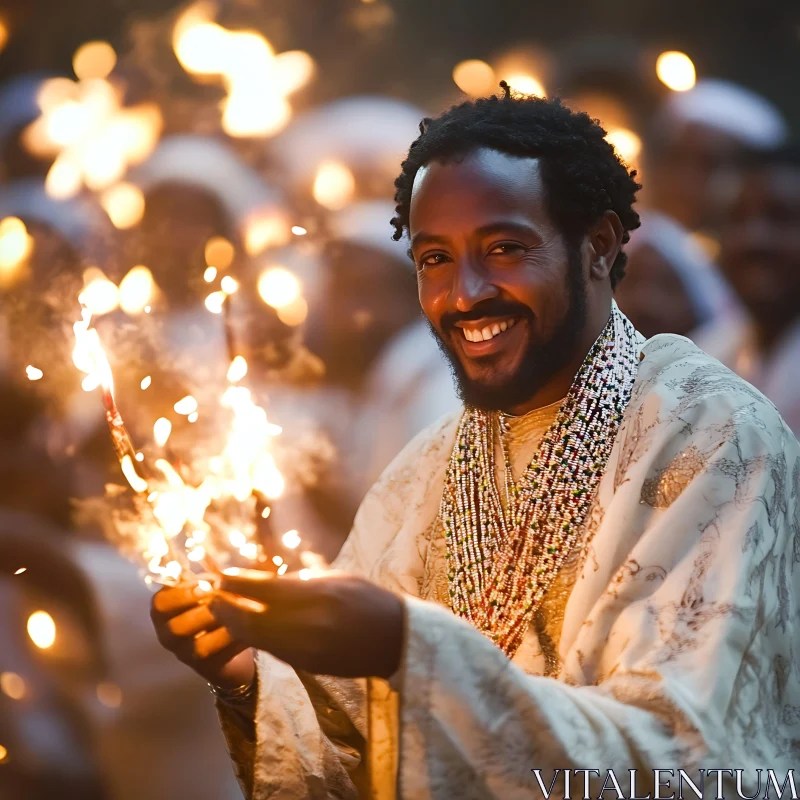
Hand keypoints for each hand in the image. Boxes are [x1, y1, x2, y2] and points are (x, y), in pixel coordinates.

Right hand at [150, 583, 254, 690]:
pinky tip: (251, 628)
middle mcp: (169, 635)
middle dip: (204, 613)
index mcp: (165, 611)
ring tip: (242, 613)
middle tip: (225, 601)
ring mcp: (186, 655)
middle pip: (175, 629)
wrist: (232, 638)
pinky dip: (237, 641)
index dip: (182, 595)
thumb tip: (223, 566)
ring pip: (198, 648)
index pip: (160, 604)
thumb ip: (210, 577)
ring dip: (223, 629)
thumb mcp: (211, 586)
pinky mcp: (208, 669)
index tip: (206, 586)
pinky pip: (221, 659)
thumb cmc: (218, 602)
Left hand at [210, 572, 404, 678]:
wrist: (395, 639)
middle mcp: (308, 624)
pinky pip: (273, 650)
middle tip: (213, 598)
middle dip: (227, 608)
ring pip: (257, 640)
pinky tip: (250, 629)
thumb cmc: (367, 599)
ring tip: (224, 613)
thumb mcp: (336, 578)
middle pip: (251, 620)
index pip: (262, 590)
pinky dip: (256, 639)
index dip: (236, 584)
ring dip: (236, 626)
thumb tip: (262, 582)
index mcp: (317, 595)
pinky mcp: (307, 665)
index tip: (220, 576)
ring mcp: (306, 649)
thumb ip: (299, 581)